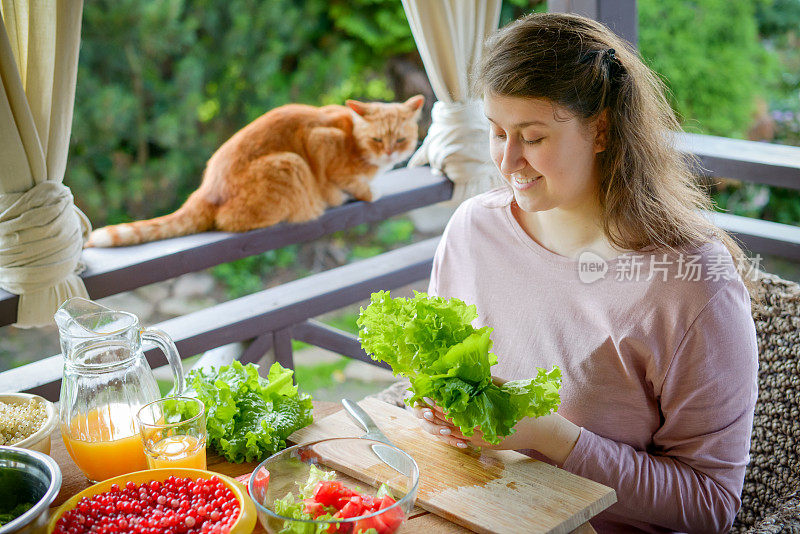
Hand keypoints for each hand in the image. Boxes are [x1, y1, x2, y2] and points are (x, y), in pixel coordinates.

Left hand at [413, 397, 580, 464]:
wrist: (543, 431)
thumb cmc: (527, 407)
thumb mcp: (508, 391)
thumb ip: (488, 384)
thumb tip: (470, 372)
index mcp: (485, 416)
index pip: (456, 410)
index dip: (440, 401)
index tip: (428, 393)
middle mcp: (481, 431)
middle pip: (451, 422)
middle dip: (435, 411)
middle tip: (420, 401)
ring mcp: (482, 440)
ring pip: (454, 433)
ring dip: (438, 423)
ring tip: (424, 414)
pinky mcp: (485, 445)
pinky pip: (463, 440)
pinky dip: (450, 434)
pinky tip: (439, 428)